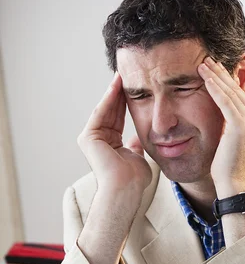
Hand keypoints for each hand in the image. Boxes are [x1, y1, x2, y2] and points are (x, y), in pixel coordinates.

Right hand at [77, 72, 151, 198]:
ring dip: (114, 92)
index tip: (137, 88)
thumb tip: (138, 139)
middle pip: (112, 112)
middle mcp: (100, 141)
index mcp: (111, 146)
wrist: (126, 189)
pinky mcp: (88, 137)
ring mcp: (92, 139)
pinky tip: (116, 85)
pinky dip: (108, 99)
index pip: (119, 119)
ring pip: (105, 110)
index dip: (127, 103)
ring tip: (122, 74)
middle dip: (120, 93)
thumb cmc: (134, 180)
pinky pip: (100, 113)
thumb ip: (136, 147)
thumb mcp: (139, 157)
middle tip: (128, 74)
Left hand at [198, 57, 244, 197]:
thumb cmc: (228, 163)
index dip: (226, 79)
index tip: (213, 68)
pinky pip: (225, 102)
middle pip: (235, 89)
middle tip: (206, 59)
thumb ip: (230, 118)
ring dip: (215, 76)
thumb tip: (221, 104)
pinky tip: (206, 78)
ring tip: (202, 64)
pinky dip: (215, 89)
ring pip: (230, 92)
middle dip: (220, 73)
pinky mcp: (241, 125)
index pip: (239, 93)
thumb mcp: (230, 135)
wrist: (233, 181)